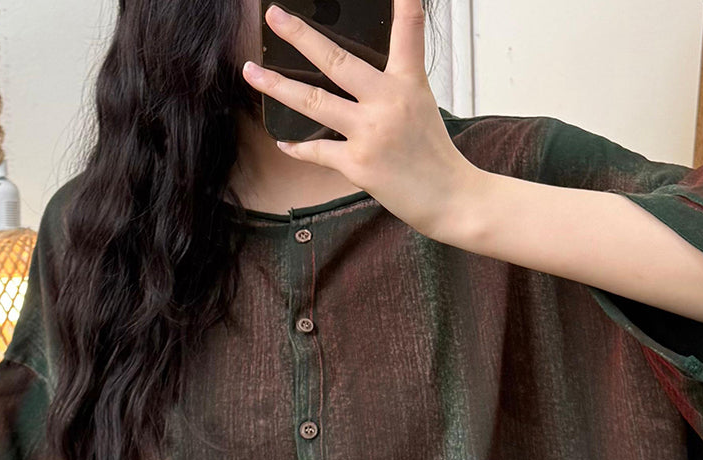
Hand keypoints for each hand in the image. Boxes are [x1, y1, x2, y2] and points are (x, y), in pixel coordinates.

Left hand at [242, 0, 483, 239]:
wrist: (450, 198)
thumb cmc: (435, 156)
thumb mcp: (422, 108)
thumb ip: (391, 89)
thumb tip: (355, 81)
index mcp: (408, 84)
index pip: (407, 33)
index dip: (403, 5)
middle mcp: (387, 102)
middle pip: (336, 62)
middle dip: (301, 36)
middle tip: (274, 16)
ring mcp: (370, 133)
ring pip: (313, 103)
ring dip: (278, 87)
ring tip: (252, 72)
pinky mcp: (358, 164)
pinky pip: (318, 151)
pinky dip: (298, 148)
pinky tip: (283, 142)